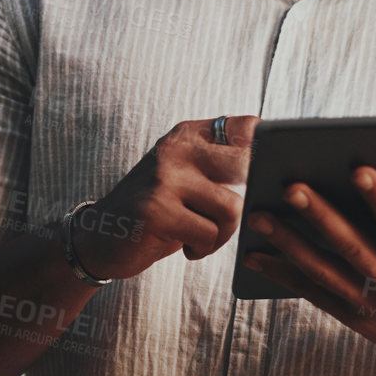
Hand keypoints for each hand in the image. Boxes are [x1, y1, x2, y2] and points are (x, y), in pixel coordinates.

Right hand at [70, 116, 258, 280]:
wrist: (99, 236)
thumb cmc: (158, 209)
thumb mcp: (184, 175)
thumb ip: (220, 163)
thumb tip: (276, 167)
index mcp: (186, 135)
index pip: (246, 127)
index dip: (268, 149)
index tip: (268, 170)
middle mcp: (174, 149)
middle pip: (247, 164)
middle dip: (251, 195)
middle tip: (230, 215)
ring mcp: (164, 178)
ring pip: (232, 208)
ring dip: (223, 233)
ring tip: (202, 236)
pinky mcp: (157, 211)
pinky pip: (209, 234)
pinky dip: (204, 248)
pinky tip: (187, 248)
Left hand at [242, 168, 375, 372]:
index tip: (360, 169)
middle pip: (351, 246)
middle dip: (319, 217)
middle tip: (290, 188)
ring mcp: (370, 304)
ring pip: (323, 270)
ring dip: (288, 244)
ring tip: (259, 217)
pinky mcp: (353, 317)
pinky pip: (312, 294)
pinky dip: (283, 275)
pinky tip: (255, 255)